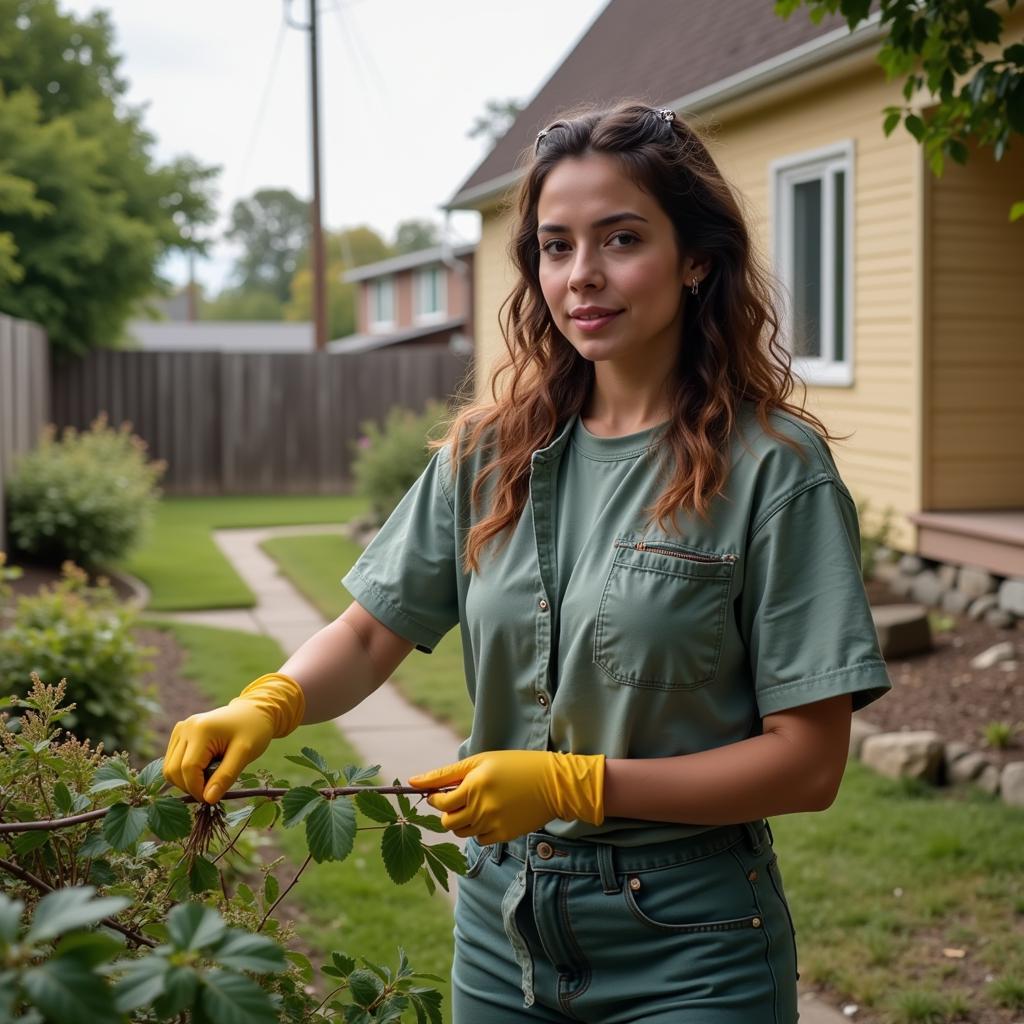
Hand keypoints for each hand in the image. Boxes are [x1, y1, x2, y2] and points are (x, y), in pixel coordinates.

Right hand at [163, 702, 274, 803]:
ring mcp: (180, 729)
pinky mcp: (179, 733)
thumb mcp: (245, 753)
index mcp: (200, 730)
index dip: (197, 789)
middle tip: (212, 790)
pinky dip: (184, 772)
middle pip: (173, 770)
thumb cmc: (254, 731)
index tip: (212, 798)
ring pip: (169, 767)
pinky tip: (204, 769)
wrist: (254, 711)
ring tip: (210, 778)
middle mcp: (185, 727)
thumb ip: (225, 776)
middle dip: (190, 787)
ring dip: (185, 780)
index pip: (188, 768)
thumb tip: (208, 799)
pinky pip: (172, 760)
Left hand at [407, 749, 604, 844]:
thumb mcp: (481, 761)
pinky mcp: (503, 836)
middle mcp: (481, 808)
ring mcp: (492, 824)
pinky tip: (490, 814)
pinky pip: (479, 839)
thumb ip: (446, 773)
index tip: (440, 792)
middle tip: (459, 799)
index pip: (439, 802)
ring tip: (476, 805)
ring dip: (462, 820)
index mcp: (473, 786)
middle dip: (447, 812)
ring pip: (461, 832)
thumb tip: (413, 782)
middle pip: (447, 822)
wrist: (553, 784)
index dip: (435, 797)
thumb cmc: (515, 766)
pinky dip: (478, 829)